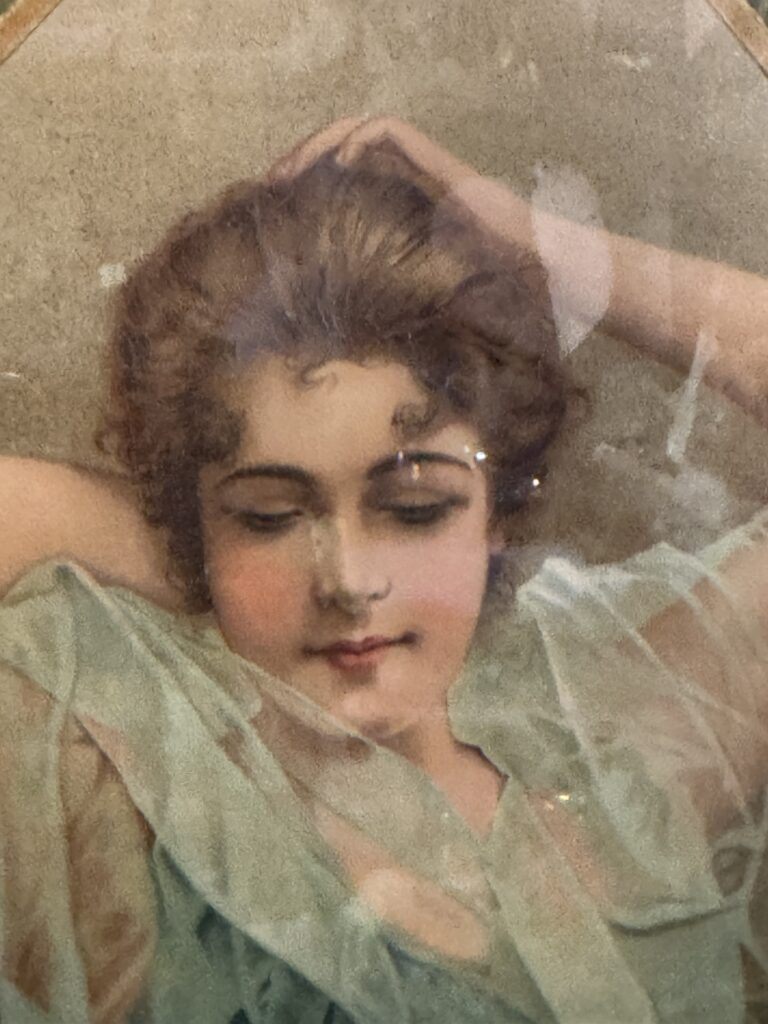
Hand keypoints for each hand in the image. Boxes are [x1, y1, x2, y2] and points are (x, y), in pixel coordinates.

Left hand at [264, 116, 535, 280]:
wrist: (543, 273)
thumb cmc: (497, 294)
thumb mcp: (430, 296)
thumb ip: (397, 297)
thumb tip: (352, 337)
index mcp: (410, 206)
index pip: (351, 174)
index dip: (313, 181)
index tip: (282, 205)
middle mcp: (418, 180)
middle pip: (349, 145)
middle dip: (305, 156)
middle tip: (271, 183)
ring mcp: (432, 169)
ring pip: (364, 130)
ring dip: (322, 142)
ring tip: (291, 170)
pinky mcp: (444, 166)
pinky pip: (392, 134)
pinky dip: (359, 141)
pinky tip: (338, 165)